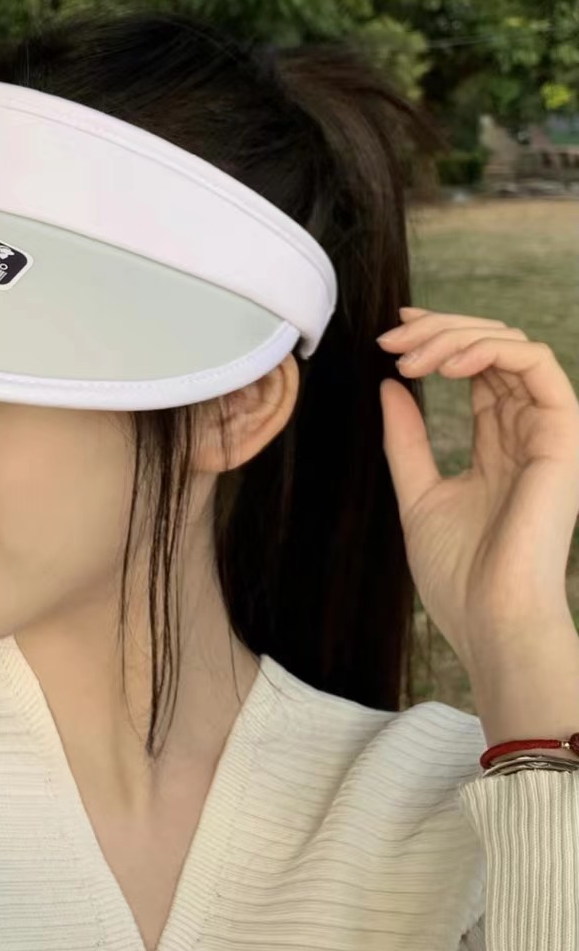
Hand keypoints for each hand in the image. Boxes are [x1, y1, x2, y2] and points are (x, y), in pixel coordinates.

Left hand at [376, 306, 578, 674]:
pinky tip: (445, 364)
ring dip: (455, 337)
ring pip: (512, 346)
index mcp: (500, 447)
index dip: (438, 340)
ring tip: (408, 356)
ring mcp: (547, 433)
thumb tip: (390, 387)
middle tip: (390, 339)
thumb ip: (407, 440)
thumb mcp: (417, 494)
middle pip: (492, 350)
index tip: (391, 335)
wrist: (491, 618)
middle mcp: (527, 433)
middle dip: (438, 331)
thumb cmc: (459, 574)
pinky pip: (537, 363)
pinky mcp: (562, 435)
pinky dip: (488, 349)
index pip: (476, 371)